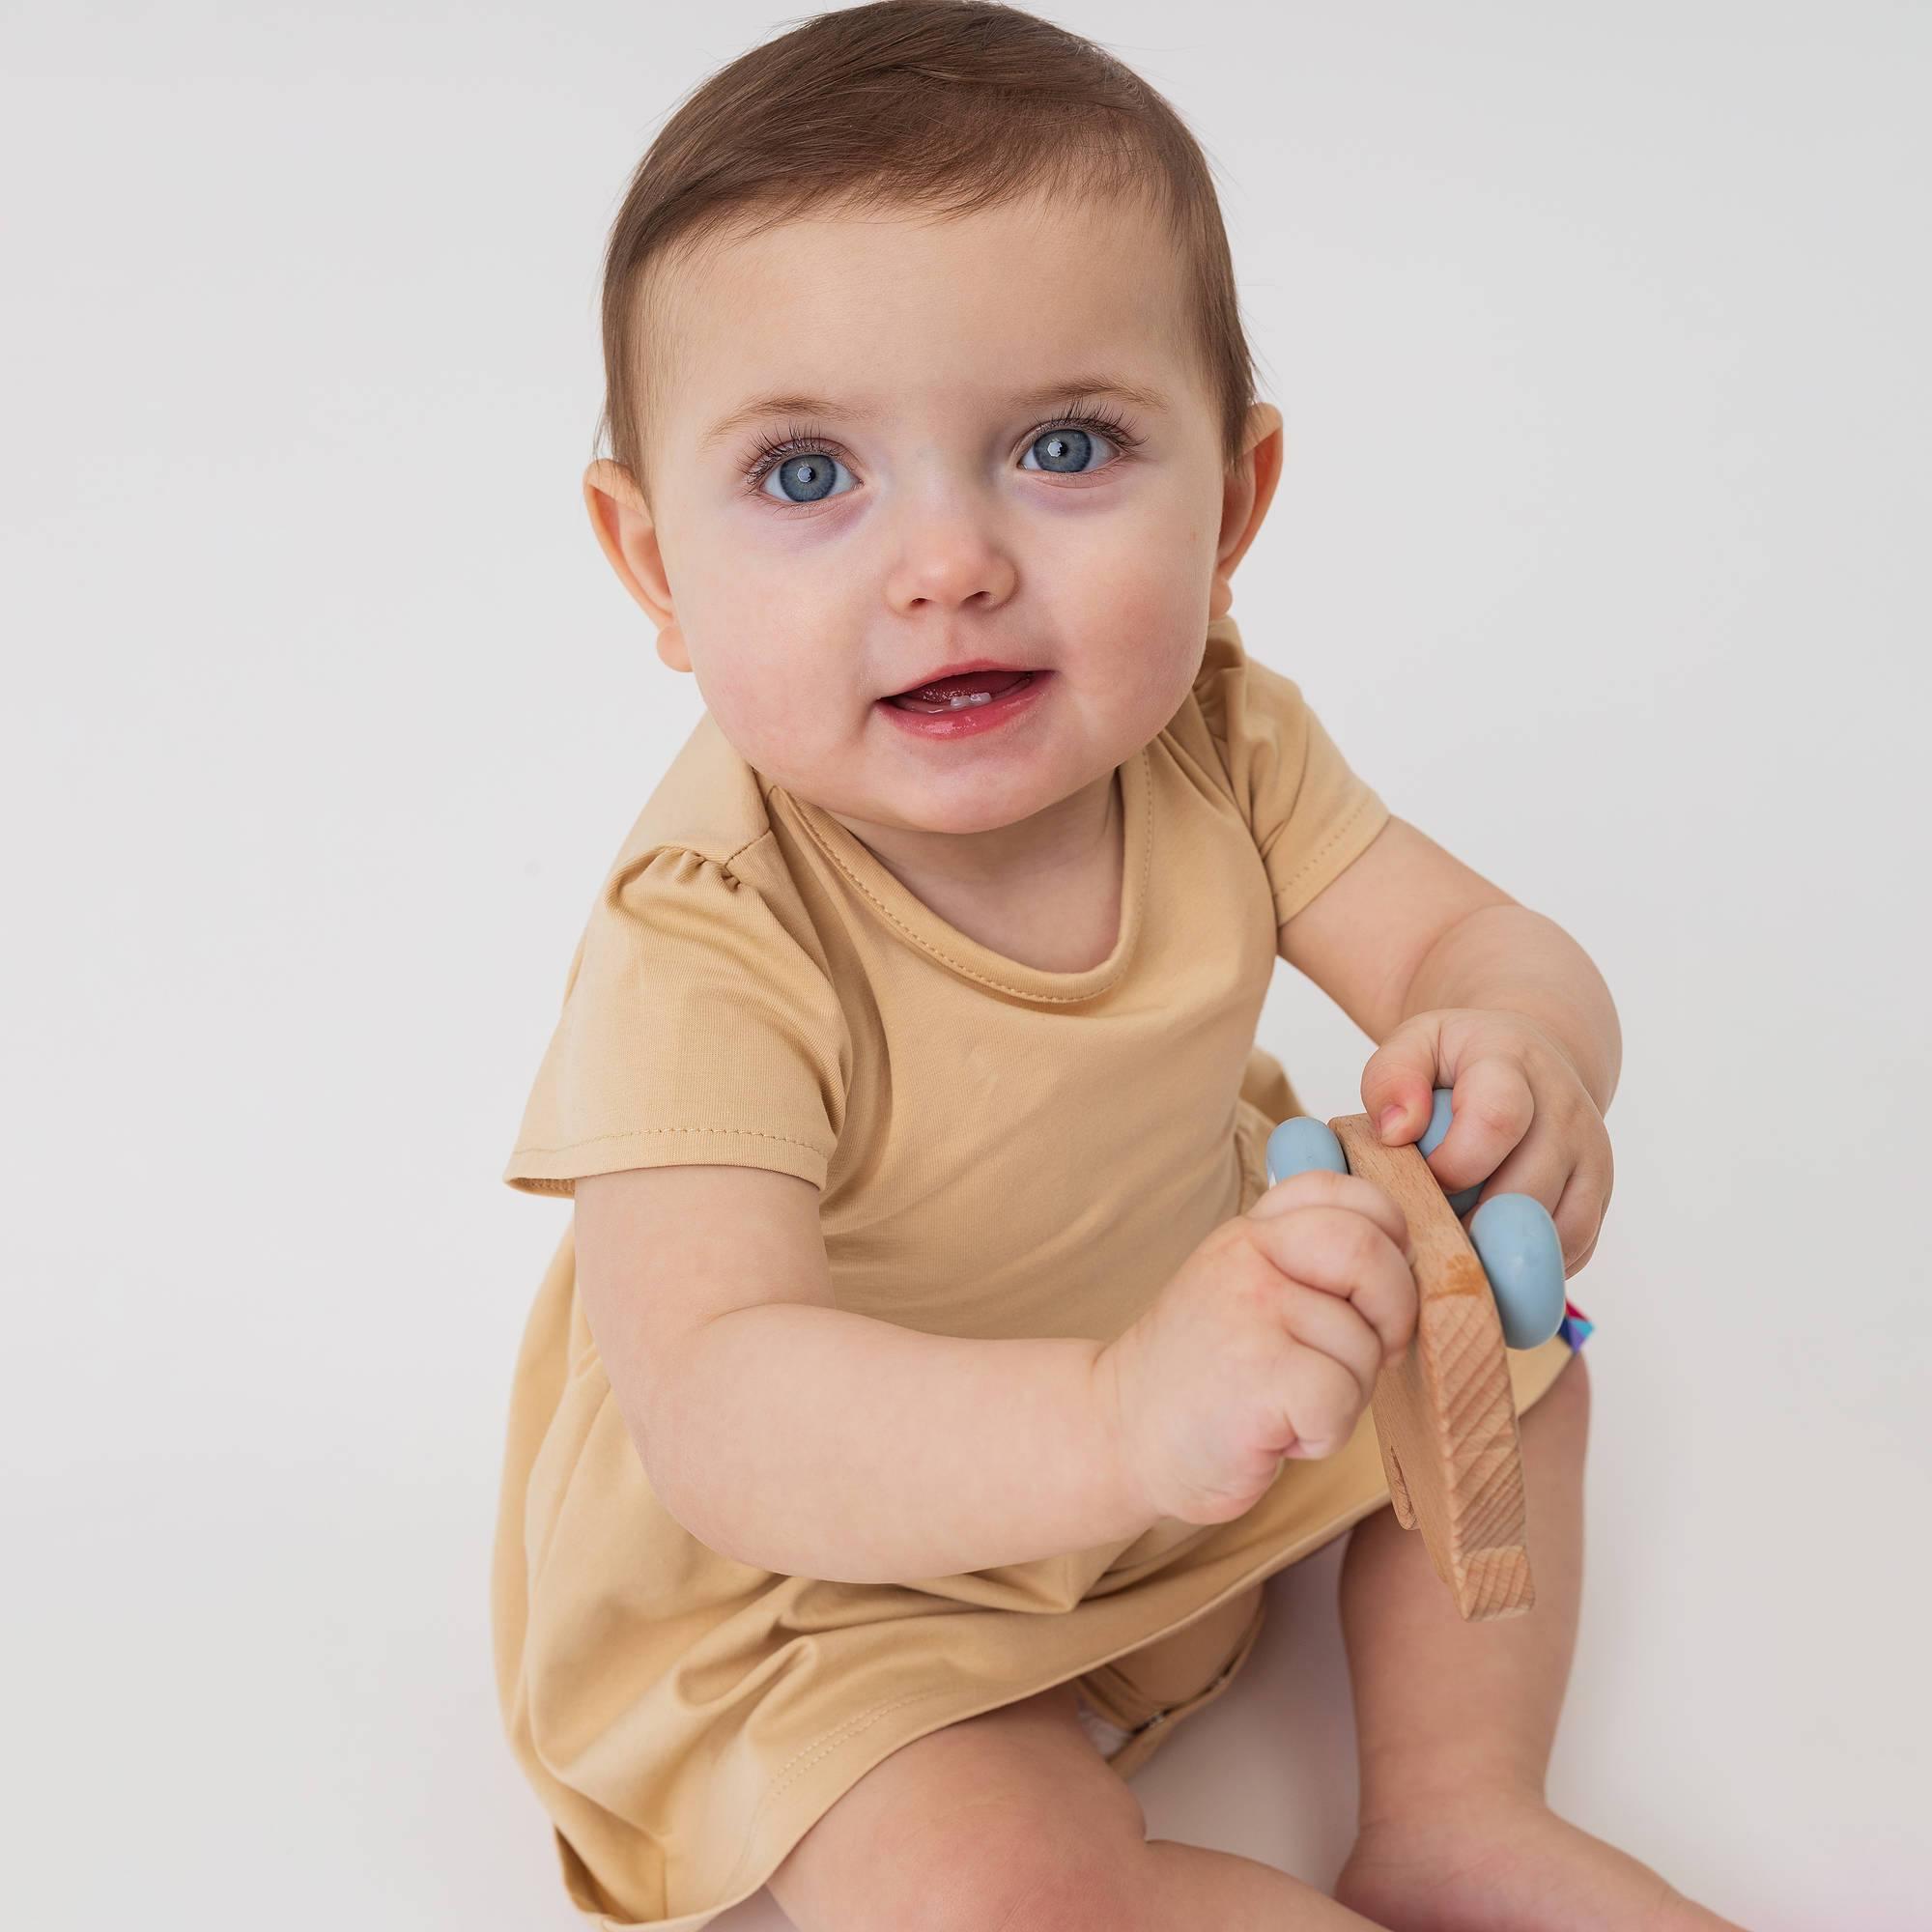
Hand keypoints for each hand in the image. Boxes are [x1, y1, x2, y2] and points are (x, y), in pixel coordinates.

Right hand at [1095, 1170, 1418, 1526]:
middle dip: (1395, 1313)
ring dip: (1348, 1394)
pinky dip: (1324, 1434)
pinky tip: (1281, 1433)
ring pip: (1365, 1345)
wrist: (1121, 1435)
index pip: (1350, 1194)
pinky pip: (1343, 1399)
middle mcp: (1247, 1256)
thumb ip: (1306, 1261)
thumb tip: (1411, 1260)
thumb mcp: (1243, 1289)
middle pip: (1372, 1253)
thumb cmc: (1204, 1374)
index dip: (1389, 1239)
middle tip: (1370, 1354)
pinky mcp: (1257, 1376)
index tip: (1375, 1288)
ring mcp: (1249, 1311)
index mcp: (1252, 1231)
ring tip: (1290, 1404)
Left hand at [1361, 1007, 1612, 1275]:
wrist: (1531, 1061)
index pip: (1498, 1118)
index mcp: (1512, 1066)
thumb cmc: (1460, 1061)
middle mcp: (1564, 1109)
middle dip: (1470, 1222)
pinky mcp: (1598, 1194)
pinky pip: (1572, 1248)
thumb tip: (1396, 1133)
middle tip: (1432, 1225)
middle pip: (1527, 1191)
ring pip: (1555, 1229)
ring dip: (1499, 1251)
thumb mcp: (1414, 1046)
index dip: (1454, 1164)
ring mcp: (1590, 1155)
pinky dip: (1528, 1262)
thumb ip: (1391, 1079)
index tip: (1424, 1177)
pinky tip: (1490, 1248)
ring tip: (1458, 1240)